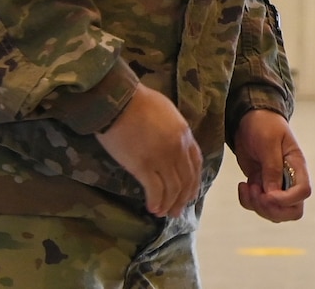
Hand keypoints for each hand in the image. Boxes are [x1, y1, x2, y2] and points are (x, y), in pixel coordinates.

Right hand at [96, 82, 202, 218]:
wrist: (119, 101)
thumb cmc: (139, 101)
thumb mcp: (167, 112)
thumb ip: (175, 131)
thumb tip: (174, 145)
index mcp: (185, 134)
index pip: (196, 164)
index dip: (194, 182)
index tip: (190, 194)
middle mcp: (178, 148)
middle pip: (186, 179)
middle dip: (183, 198)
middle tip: (177, 211)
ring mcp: (161, 158)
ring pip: (173, 188)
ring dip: (169, 204)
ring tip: (162, 213)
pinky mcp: (143, 166)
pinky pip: (155, 189)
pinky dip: (156, 201)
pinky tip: (152, 208)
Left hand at [231, 108, 310, 222]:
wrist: (250, 119)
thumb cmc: (264, 125)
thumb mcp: (269, 142)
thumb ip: (272, 167)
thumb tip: (271, 193)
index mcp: (297, 166)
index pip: (303, 192)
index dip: (287, 200)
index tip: (268, 194)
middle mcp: (289, 179)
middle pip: (293, 210)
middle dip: (272, 210)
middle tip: (257, 195)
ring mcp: (275, 185)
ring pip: (274, 212)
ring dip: (257, 206)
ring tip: (248, 186)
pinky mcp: (261, 186)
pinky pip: (257, 205)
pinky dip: (247, 201)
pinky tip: (242, 185)